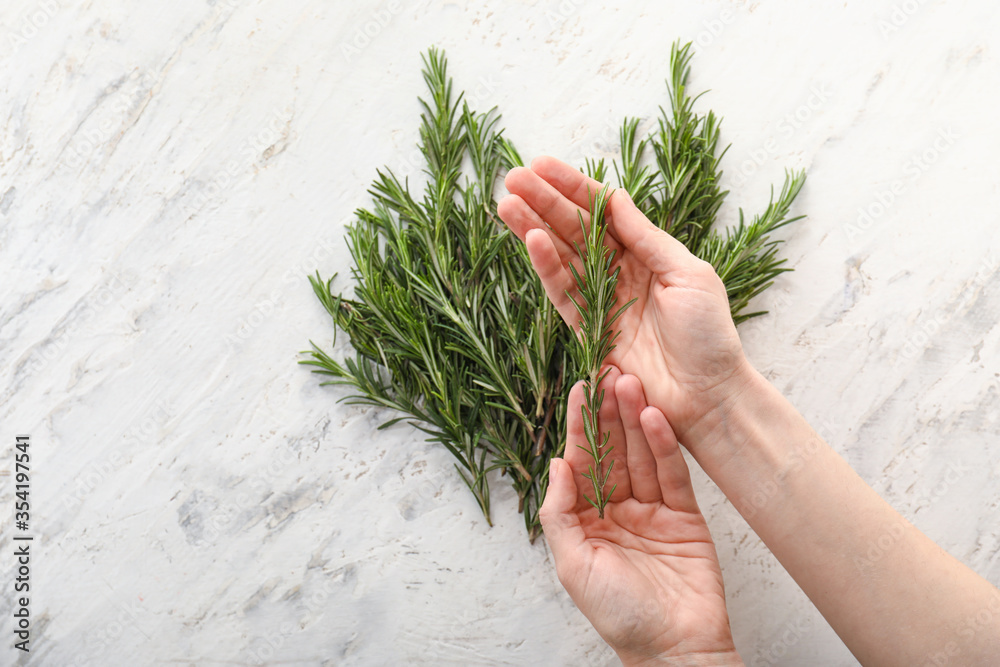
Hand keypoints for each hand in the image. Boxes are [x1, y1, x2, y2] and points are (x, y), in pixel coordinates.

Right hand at [498, 157, 750, 444]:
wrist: (707, 395)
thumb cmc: (709, 335)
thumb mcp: (687, 274)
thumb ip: (647, 237)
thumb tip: (615, 198)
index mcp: (646, 252)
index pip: (603, 211)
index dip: (573, 187)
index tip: (542, 165)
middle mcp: (619, 272)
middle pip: (574, 229)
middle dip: (544, 202)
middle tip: (512, 178)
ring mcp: (600, 300)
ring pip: (560, 256)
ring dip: (533, 229)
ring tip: (507, 204)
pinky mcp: (587, 330)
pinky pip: (562, 292)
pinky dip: (546, 267)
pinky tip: (531, 240)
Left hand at [540, 369, 741, 666]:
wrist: (674, 648)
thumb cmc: (618, 615)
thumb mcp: (573, 564)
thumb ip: (560, 513)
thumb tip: (555, 465)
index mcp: (587, 519)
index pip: (582, 462)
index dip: (580, 426)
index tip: (580, 388)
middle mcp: (619, 509)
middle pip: (613, 451)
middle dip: (609, 414)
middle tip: (611, 372)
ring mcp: (653, 510)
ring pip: (641, 455)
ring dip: (635, 420)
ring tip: (632, 384)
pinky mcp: (685, 516)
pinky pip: (672, 474)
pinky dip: (664, 446)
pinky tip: (655, 419)